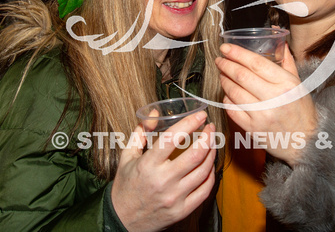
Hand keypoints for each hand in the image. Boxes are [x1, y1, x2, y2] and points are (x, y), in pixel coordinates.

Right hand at [111, 111, 215, 231]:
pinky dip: (211, 175)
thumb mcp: (127, 157)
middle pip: (195, 155)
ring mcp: (174, 197)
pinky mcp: (182, 210)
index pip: (172, 139)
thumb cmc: (125, 186)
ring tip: (212, 143)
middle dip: (208, 137)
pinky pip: (205, 190)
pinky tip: (209, 165)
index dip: (189, 123)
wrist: (122, 220)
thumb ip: (140, 133)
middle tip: (211, 128)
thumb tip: (155, 113)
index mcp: (148, 165)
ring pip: (203, 171)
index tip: (200, 115)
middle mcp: (163, 181)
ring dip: (212, 154)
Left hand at [215, 43, 316, 165]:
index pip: (256, 63)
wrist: (304, 142)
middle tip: (220, 59)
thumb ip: (286, 61)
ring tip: (222, 74)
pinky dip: (227, 98)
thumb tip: (278, 41)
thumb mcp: (299, 84)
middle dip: (226, 64)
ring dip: (224, 80)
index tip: (226, 47)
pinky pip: (232, 109)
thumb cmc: (301, 111)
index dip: (237, 53)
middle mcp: (274, 99)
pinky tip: (228, 93)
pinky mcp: (252, 128)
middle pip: (241, 76)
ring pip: (234, 92)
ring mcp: (261, 115)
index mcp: (286, 84)